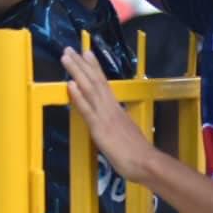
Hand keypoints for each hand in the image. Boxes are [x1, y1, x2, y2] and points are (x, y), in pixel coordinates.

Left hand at [61, 47, 154, 182]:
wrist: (146, 163)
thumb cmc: (139, 154)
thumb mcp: (128, 134)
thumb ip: (119, 124)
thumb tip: (115, 121)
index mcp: (117, 109)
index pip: (104, 84)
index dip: (94, 68)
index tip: (87, 54)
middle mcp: (111, 108)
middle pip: (95, 81)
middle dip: (82, 64)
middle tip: (70, 48)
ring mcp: (105, 117)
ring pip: (89, 89)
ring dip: (77, 72)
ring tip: (66, 57)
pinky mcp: (100, 128)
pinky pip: (87, 109)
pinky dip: (78, 96)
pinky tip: (70, 84)